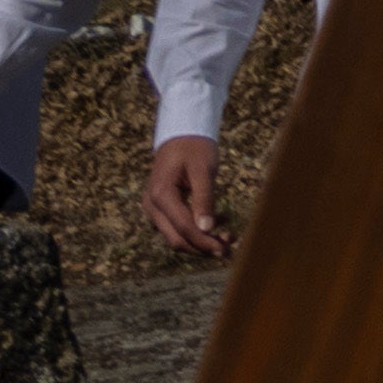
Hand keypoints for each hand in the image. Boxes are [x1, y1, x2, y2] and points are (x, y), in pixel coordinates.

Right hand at [145, 134, 227, 259]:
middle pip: (177, 238)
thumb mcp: (203, 169)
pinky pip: (177, 227)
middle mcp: (152, 206)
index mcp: (160, 195)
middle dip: (203, 247)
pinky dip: (197, 230)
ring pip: (177, 236)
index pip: (183, 228)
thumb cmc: (194, 147)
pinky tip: (220, 222)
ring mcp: (154, 209)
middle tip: (230, 249)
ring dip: (202, 241)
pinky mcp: (161, 209)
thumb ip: (204, 198)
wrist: (181, 133)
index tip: (225, 249)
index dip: (204, 242)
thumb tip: (207, 229)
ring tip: (229, 237)